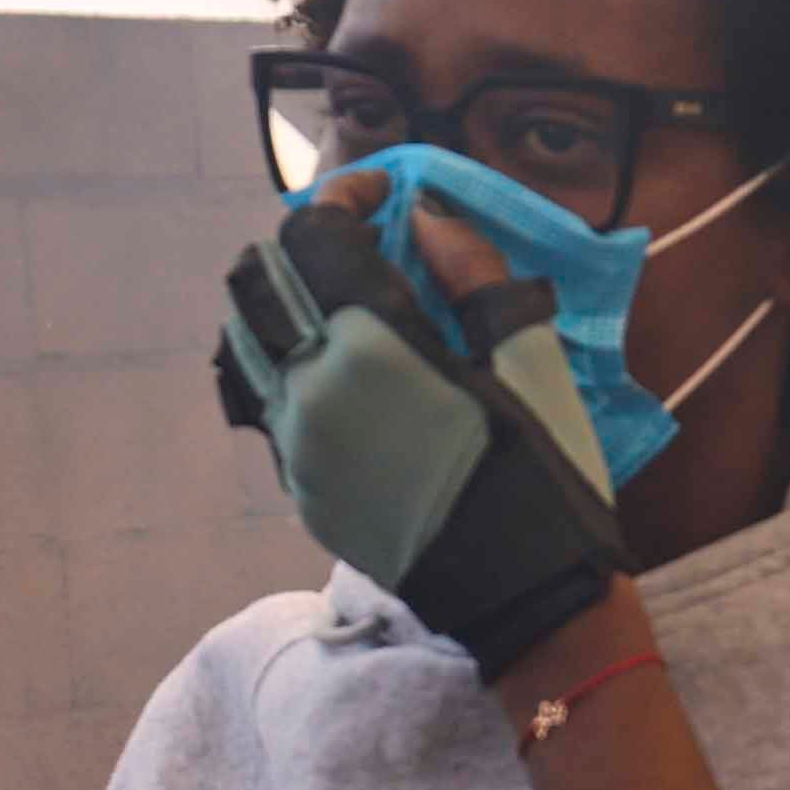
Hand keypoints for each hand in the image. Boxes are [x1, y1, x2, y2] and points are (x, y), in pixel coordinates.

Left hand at [214, 183, 628, 669]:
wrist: (523, 597)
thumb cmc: (544, 475)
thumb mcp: (532, 361)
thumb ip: (474, 273)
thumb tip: (428, 214)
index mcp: (371, 345)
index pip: (313, 232)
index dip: (344, 193)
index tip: (386, 193)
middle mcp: (311, 386)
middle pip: (259, 275)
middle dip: (305, 241)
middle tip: (363, 243)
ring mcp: (293, 440)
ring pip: (244, 336)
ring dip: (284, 300)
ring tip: (342, 303)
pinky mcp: (296, 484)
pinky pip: (268, 398)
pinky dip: (293, 361)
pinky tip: (349, 371)